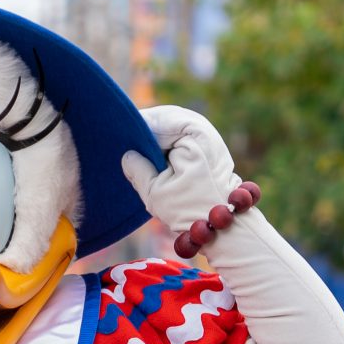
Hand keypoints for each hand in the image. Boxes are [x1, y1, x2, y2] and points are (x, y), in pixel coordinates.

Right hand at [119, 105, 240, 236]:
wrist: (227, 226)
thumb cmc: (191, 210)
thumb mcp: (155, 191)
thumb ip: (136, 168)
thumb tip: (127, 153)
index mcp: (193, 132)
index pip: (156, 119)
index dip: (133, 127)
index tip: (116, 137)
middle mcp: (204, 128)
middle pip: (165, 118)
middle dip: (145, 130)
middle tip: (125, 143)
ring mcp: (208, 136)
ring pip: (173, 125)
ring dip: (156, 136)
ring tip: (138, 152)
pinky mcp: (208, 145)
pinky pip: (182, 134)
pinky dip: (167, 142)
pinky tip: (155, 156)